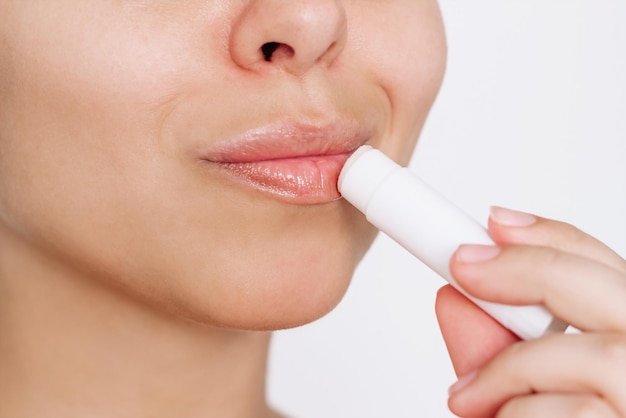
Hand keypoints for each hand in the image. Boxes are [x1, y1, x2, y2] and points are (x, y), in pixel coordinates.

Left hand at [436, 206, 625, 416]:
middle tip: (462, 267)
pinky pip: (578, 413)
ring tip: (466, 397)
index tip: (493, 223)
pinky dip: (518, 414)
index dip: (549, 237)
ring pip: (596, 357)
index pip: (602, 268)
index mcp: (620, 339)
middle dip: (528, 269)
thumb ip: (491, 349)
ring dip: (510, 370)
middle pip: (611, 289)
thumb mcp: (508, 390)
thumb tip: (455, 297)